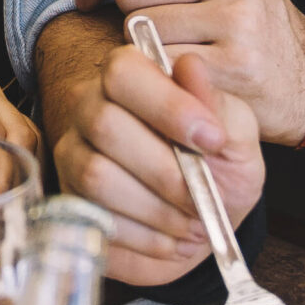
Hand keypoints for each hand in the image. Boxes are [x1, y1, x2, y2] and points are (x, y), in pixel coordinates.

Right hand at [48, 34, 267, 288]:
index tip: (213, 140)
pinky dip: (144, 237)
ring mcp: (72, 154)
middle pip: (104, 125)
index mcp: (130, 78)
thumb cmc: (218, 167)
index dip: (168, 106)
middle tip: (202, 196)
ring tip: (190, 221)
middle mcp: (89, 108)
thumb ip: (216, 103)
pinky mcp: (69, 201)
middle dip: (164, 170)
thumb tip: (192, 66)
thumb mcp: (235, 135)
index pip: (123, 72)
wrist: (202, 221)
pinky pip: (95, 218)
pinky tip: (169, 238)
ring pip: (96, 176)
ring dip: (155, 208)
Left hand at [73, 0, 304, 144]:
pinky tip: (185, 73)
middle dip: (126, 12)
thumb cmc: (244, 17)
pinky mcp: (236, 63)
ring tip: (177, 48)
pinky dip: (163, 73)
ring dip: (144, 46)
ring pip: (140, 28)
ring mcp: (238, 15)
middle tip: (155, 26)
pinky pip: (162, 64)